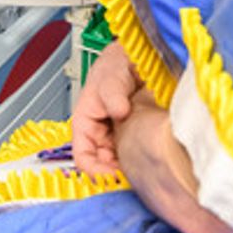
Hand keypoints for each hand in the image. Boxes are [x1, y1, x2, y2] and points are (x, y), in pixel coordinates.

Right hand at [72, 41, 140, 175]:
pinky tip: (150, 155)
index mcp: (85, 120)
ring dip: (129, 166)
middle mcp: (101, 131)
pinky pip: (135, 153)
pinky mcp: (135, 133)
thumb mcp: (110, 75)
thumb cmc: (116, 63)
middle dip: (115, 172)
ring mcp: (118, 133)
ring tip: (143, 167)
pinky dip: (141, 158)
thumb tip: (119, 110)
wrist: (138, 57)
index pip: (82, 156)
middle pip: (103, 164)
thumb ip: (112, 92)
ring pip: (119, 161)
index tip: (114, 175)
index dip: (95, 170)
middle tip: (134, 176)